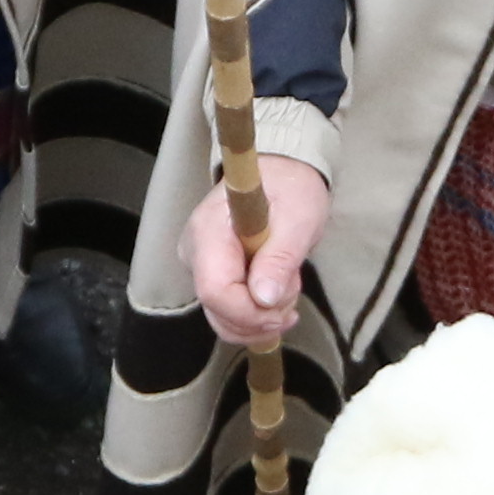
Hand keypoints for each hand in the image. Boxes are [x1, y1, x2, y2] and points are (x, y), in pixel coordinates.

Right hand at [185, 154, 336, 348]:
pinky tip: (276, 296)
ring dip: (261, 318)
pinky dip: (256, 315)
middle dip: (259, 317)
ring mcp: (200, 266)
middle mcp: (195, 251)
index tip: (284, 310)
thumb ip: (280, 257)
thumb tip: (263, 298)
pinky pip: (228, 312)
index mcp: (209, 230)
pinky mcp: (211, 276)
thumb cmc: (291, 189)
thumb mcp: (298, 217)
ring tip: (287, 286)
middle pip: (216, 309)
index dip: (249, 312)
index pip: (215, 290)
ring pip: (222, 318)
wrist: (282, 176)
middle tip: (293, 293)